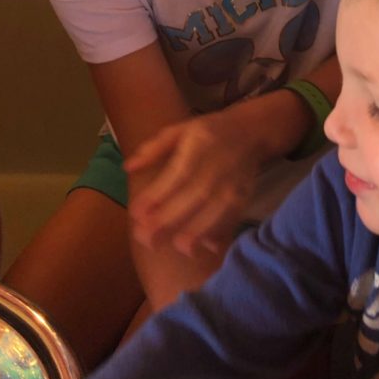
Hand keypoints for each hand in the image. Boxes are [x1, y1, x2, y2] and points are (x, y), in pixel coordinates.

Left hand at [126, 109, 264, 257]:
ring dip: (194, 233)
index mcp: (200, 144)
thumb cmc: (208, 132)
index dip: (157, 195)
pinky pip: (230, 219)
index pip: (178, 174)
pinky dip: (216, 234)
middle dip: (169, 221)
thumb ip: (155, 148)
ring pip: (215, 212)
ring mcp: (234, 183)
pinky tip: (199, 247)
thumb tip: (128, 167)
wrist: (250, 132)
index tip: (136, 213)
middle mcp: (218, 165)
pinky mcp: (244, 198)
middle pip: (195, 197)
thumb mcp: (180, 130)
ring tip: (173, 248)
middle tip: (145, 239)